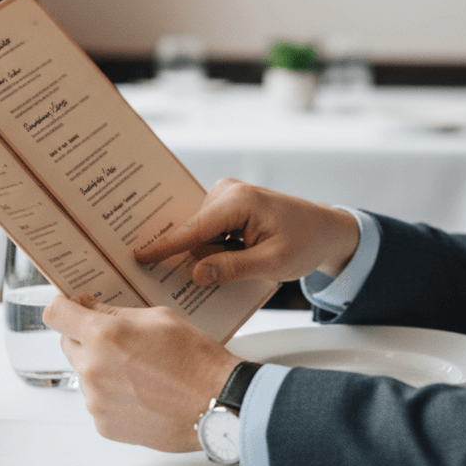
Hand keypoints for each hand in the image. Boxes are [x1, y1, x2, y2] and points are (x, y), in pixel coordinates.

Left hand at [42, 294, 239, 451]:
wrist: (216, 403)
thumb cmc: (195, 360)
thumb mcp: (158, 317)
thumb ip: (115, 312)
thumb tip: (88, 307)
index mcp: (103, 335)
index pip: (55, 313)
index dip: (63, 306)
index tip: (70, 306)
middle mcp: (93, 369)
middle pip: (67, 343)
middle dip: (85, 337)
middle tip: (118, 338)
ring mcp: (96, 401)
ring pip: (84, 373)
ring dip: (101, 367)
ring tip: (138, 369)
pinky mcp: (104, 425)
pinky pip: (97, 400)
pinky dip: (112, 394)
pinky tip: (140, 391)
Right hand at [135, 178, 359, 285]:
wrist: (326, 229)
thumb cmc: (306, 242)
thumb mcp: (273, 263)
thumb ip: (233, 269)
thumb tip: (196, 274)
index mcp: (237, 201)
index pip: (193, 229)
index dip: (165, 247)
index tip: (138, 256)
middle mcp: (227, 191)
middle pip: (196, 235)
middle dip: (206, 258)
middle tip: (240, 267)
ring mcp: (227, 195)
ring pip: (202, 236)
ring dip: (217, 254)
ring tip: (250, 258)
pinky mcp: (228, 204)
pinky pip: (211, 232)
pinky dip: (220, 248)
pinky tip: (243, 255)